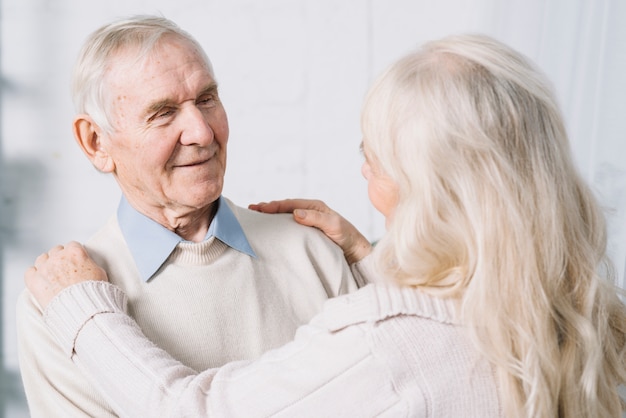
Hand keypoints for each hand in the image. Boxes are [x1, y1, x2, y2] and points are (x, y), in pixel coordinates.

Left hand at [24, 241, 108, 308]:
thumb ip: (89, 263)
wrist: (82, 309)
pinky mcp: (34, 280)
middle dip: (60, 258)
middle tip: (65, 269)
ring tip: (53, 275)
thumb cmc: (93, 293)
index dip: (74, 254)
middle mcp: (58, 257)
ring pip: (42, 258)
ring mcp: (44, 268)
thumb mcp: (100, 272)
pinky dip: (34, 274)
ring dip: (47, 264)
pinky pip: (30, 271)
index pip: (72, 245)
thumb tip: (85, 263)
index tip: (75, 261)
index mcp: (75, 252)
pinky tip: (41, 280)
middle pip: (56, 250)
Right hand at [249, 199, 371, 263]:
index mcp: (315, 207)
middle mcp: (310, 212)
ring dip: (271, 217)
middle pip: (285, 208)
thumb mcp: (333, 225)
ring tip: (256, 218)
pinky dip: (278, 226)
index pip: (290, 204)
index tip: (260, 208)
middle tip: (251, 210)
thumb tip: (295, 213)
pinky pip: (289, 227)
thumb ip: (316, 219)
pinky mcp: (307, 233)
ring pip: (285, 217)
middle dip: (268, 209)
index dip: (274, 206)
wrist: (355, 251)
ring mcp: (308, 222)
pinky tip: (270, 230)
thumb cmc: (347, 237)